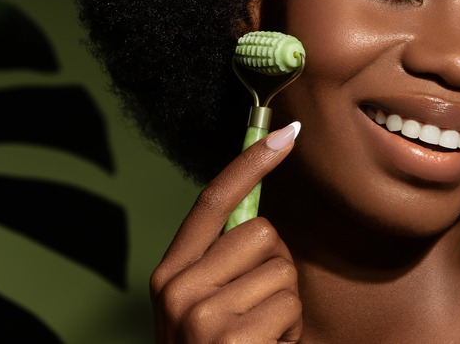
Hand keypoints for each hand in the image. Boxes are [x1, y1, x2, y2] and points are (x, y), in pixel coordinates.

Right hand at [150, 122, 302, 342]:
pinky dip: (289, 330)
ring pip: (281, 268)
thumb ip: (222, 262)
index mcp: (170, 272)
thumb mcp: (207, 306)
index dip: (251, 163)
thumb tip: (259, 218)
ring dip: (285, 304)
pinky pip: (288, 305)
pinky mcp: (228, 336)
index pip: (212, 200)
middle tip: (258, 309)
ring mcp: (200, 313)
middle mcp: (176, 287)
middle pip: (261, 232)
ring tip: (260, 335)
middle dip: (275, 267)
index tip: (286, 135)